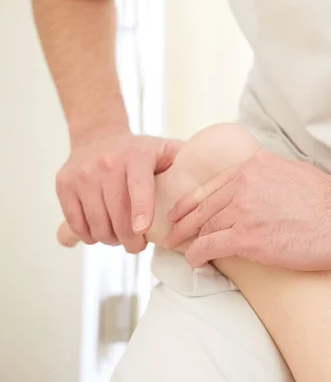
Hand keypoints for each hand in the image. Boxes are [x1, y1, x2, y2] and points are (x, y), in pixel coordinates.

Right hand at [56, 125, 181, 252]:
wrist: (97, 135)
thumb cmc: (139, 150)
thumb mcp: (165, 149)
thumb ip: (186, 162)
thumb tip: (214, 176)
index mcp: (136, 156)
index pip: (138, 187)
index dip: (140, 210)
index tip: (143, 231)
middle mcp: (106, 163)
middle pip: (117, 214)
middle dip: (129, 240)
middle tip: (137, 246)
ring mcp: (82, 174)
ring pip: (96, 222)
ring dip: (110, 239)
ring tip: (120, 238)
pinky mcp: (64, 184)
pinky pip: (76, 221)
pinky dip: (88, 235)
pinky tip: (100, 233)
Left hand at [163, 151, 330, 270]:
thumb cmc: (328, 200)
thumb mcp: (293, 171)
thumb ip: (268, 176)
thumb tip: (258, 186)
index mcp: (253, 165)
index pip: (211, 185)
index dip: (190, 201)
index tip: (180, 212)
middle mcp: (243, 183)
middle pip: (203, 206)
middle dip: (183, 222)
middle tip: (171, 234)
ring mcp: (243, 209)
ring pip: (203, 225)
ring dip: (188, 240)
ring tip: (180, 249)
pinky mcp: (247, 236)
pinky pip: (209, 245)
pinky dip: (197, 254)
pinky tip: (193, 260)